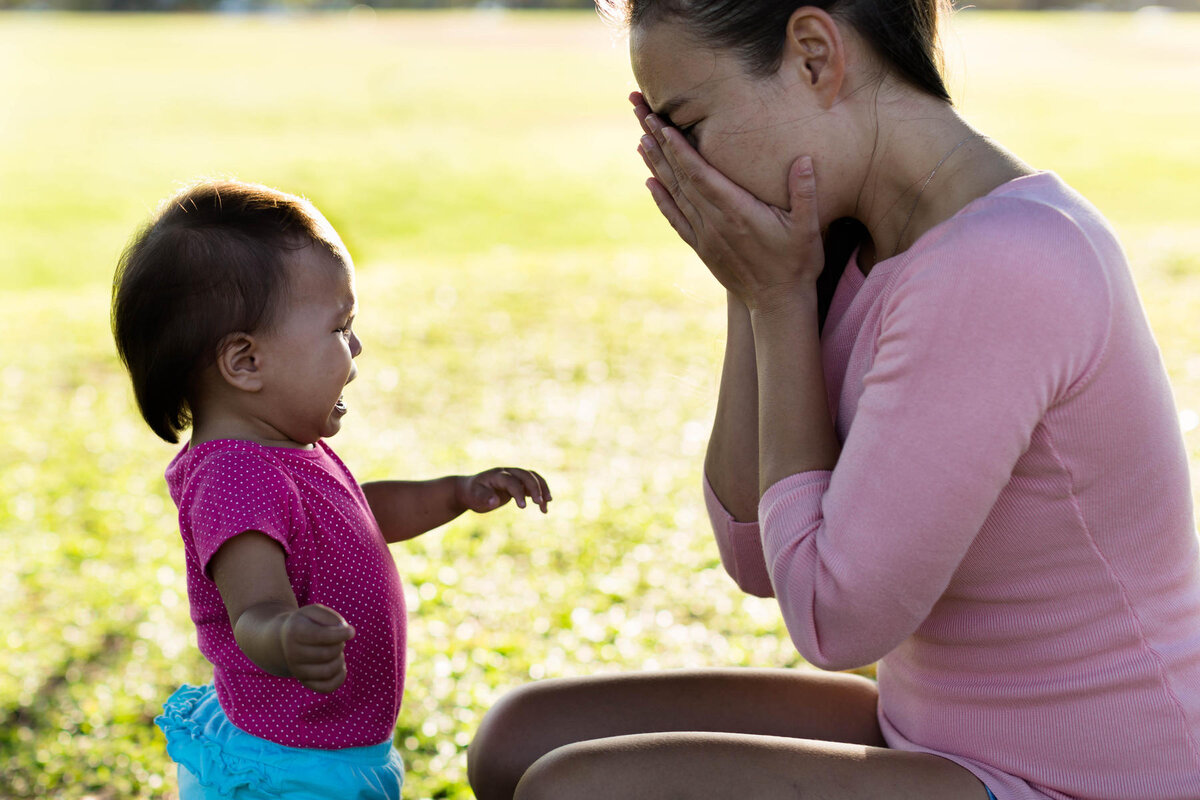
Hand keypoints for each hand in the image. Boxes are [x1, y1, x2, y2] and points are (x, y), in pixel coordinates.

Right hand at [279, 604, 354, 693]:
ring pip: (328, 671)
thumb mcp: (314, 611)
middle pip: (327, 653)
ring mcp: (297, 671)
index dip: (340, 634)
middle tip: (338, 640)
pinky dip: (339, 678)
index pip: (321, 636)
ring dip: (340, 660)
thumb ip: (331, 617)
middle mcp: (293, 654)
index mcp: (295, 632)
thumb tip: (346, 631)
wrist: (284, 641)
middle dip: (339, 645)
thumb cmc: (306, 623)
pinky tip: (340, 666)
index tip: (351, 631)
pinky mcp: (305, 682)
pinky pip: (327, 687)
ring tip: (336, 651)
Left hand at [458, 468, 550, 513]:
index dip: (518, 492)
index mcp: (497, 475)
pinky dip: (541, 492)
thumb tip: (494, 501)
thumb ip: (484, 498)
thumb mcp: (475, 498)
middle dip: (535, 488)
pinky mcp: (518, 482)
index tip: (523, 507)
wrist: (471, 490)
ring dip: (542, 489)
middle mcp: (508, 472)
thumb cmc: (473, 494)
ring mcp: (514, 476)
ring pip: (533, 477)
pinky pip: (533, 483)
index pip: (511, 481)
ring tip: (546, 505)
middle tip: (540, 504)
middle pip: (526, 475)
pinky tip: (543, 506)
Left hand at [630, 91, 823, 311]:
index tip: (662, 125)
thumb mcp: (809, 228)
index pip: (701, 175)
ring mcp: (705, 236)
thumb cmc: (798, 263)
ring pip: (674, 194)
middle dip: (660, 144)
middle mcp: (714, 223)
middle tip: (642, 114)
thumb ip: (805, 193)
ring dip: (656, 165)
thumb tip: (803, 159)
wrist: (778, 304)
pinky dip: (661, 198)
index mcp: (737, 212)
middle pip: (680, 177)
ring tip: (640, 138)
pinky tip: (650, 181)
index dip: (680, 149)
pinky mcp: (703, 248)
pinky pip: (676, 219)